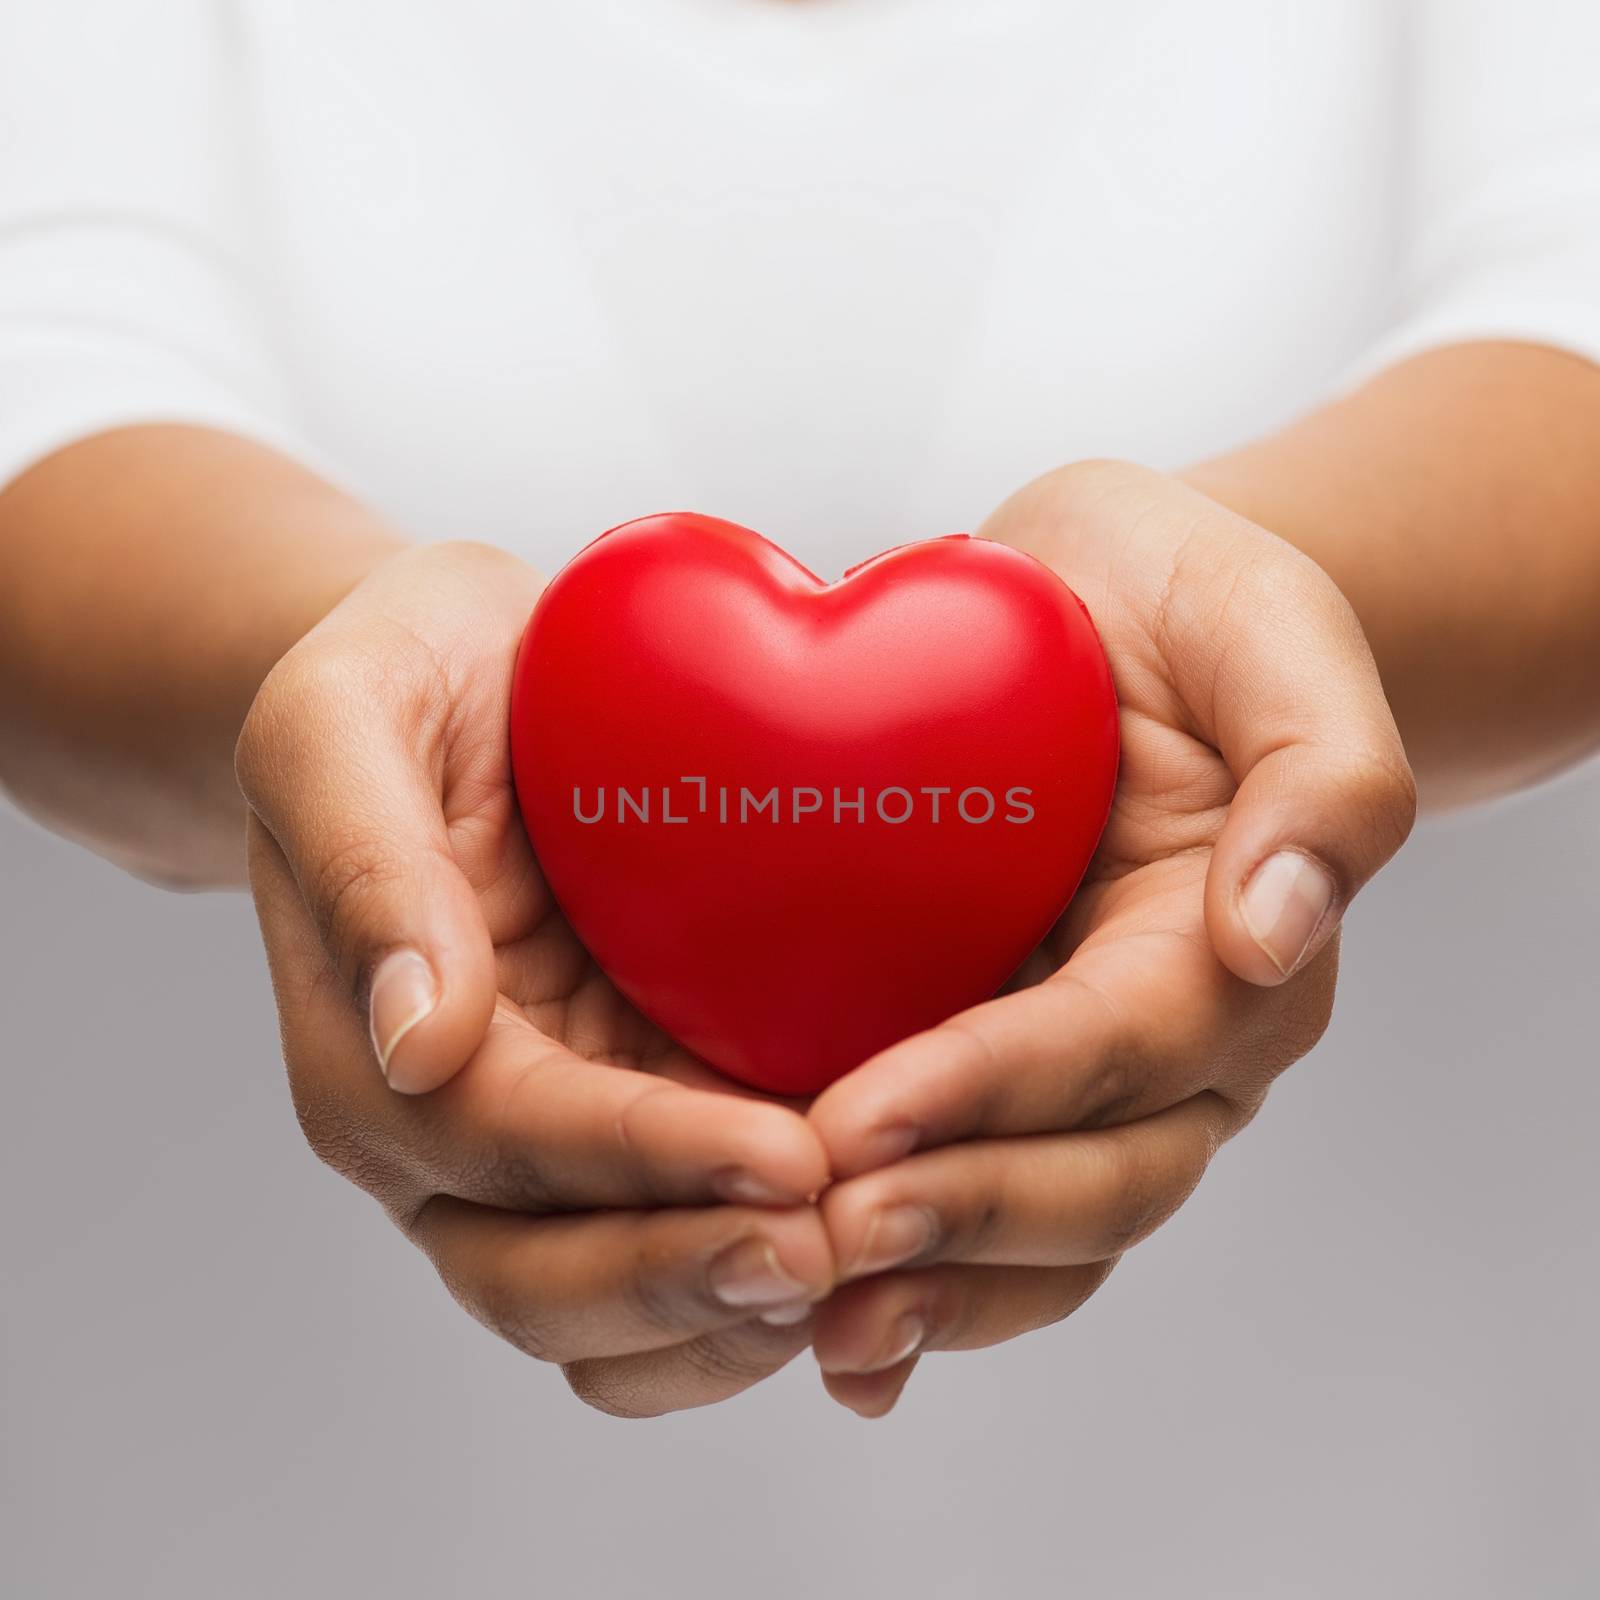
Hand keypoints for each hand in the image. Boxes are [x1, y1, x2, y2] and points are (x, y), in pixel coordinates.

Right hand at [237, 542, 832, 1416]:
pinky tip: (864, 1252)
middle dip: (689, 1277)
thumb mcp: (342, 721)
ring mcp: (547, 1143)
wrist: (463, 681)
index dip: (646, 1165)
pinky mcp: (633, 1117)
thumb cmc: (401, 683)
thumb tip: (417, 1044)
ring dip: (730, 1312)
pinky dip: (756, 1282)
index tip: (788, 1160)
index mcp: (370, 1051)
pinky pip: (683, 1242)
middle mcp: (451, 1133)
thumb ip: (364, 864)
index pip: (507, 1142)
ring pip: (613, 1305)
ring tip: (865, 1270)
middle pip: (544, 1272)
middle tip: (836, 1250)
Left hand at [806, 461, 1415, 1415]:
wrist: (1109, 611)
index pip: (1122, 1041)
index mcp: (1234, 943)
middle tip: (823, 1234)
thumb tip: (1279, 925)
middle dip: (959, 1212)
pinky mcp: (1002, 1064)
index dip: (996, 1093)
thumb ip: (1319, 769)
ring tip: (808, 1313)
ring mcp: (1089, 1066)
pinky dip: (918, 1277)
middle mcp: (1175, 1037)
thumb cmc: (1189, 609)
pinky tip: (823, 1333)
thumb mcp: (1271, 631)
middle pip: (1094, 1169)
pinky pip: (981, 1191)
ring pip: (1044, 1225)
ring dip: (933, 1284)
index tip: (865, 1125)